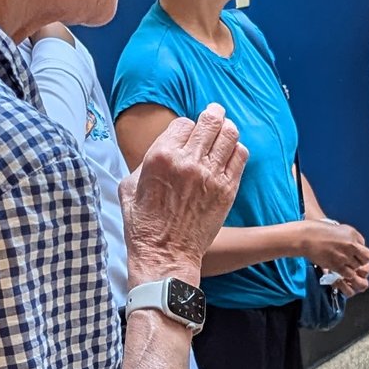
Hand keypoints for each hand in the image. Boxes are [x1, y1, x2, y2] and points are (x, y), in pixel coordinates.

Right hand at [124, 106, 245, 279]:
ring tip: (225, 129)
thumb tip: (161, 149)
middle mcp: (188, 161)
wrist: (165, 255)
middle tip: (215, 113)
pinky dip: (237, 150)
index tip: (185, 135)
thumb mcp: (128, 186)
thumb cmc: (143, 224)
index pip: (183, 123)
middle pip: (210, 121)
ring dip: (227, 129)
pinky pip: (240, 157)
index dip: (185, 127)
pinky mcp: (227, 189)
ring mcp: (210, 175)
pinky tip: (230, 153)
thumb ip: (145, 161)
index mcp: (160, 157)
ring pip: (229, 135)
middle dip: (213, 114)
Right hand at [300, 218, 368, 291]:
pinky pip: (349, 274)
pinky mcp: (337, 265)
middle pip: (366, 258)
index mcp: (353, 234)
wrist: (307, 237)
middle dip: (361, 260)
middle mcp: (351, 244)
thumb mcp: (339, 229)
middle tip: (352, 260)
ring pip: (358, 267)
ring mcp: (345, 256)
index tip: (353, 252)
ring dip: (352, 267)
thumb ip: (350, 238)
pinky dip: (346, 274)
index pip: (364, 245)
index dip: (359, 250)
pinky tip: (340, 269)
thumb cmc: (319, 231)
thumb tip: (357, 247)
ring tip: (343, 264)